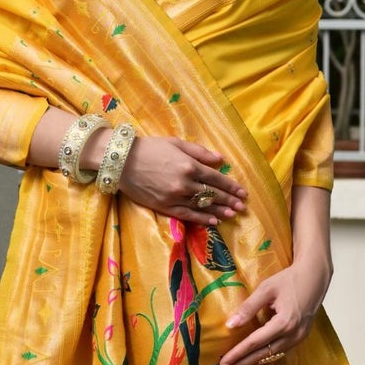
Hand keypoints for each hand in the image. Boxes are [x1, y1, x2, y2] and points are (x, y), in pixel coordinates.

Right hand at [115, 134, 248, 224]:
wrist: (122, 162)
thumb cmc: (149, 148)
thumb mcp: (176, 143)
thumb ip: (200, 152)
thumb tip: (220, 160)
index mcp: (189, 165)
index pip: (216, 178)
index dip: (231, 186)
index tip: (242, 192)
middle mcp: (185, 183)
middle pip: (213, 194)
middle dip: (230, 200)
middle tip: (242, 206)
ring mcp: (175, 197)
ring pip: (203, 206)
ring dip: (220, 211)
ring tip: (233, 214)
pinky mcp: (165, 207)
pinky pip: (188, 215)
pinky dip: (202, 219)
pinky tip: (214, 221)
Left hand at [216, 257, 329, 364]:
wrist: (315, 277)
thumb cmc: (289, 280)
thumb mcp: (266, 289)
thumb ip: (248, 308)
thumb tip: (229, 325)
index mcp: (284, 322)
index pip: (255, 342)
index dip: (238, 353)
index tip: (223, 363)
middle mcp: (293, 335)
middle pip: (263, 355)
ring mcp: (298, 338)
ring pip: (271, 358)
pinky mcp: (299, 338)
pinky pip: (280, 354)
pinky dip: (266, 364)